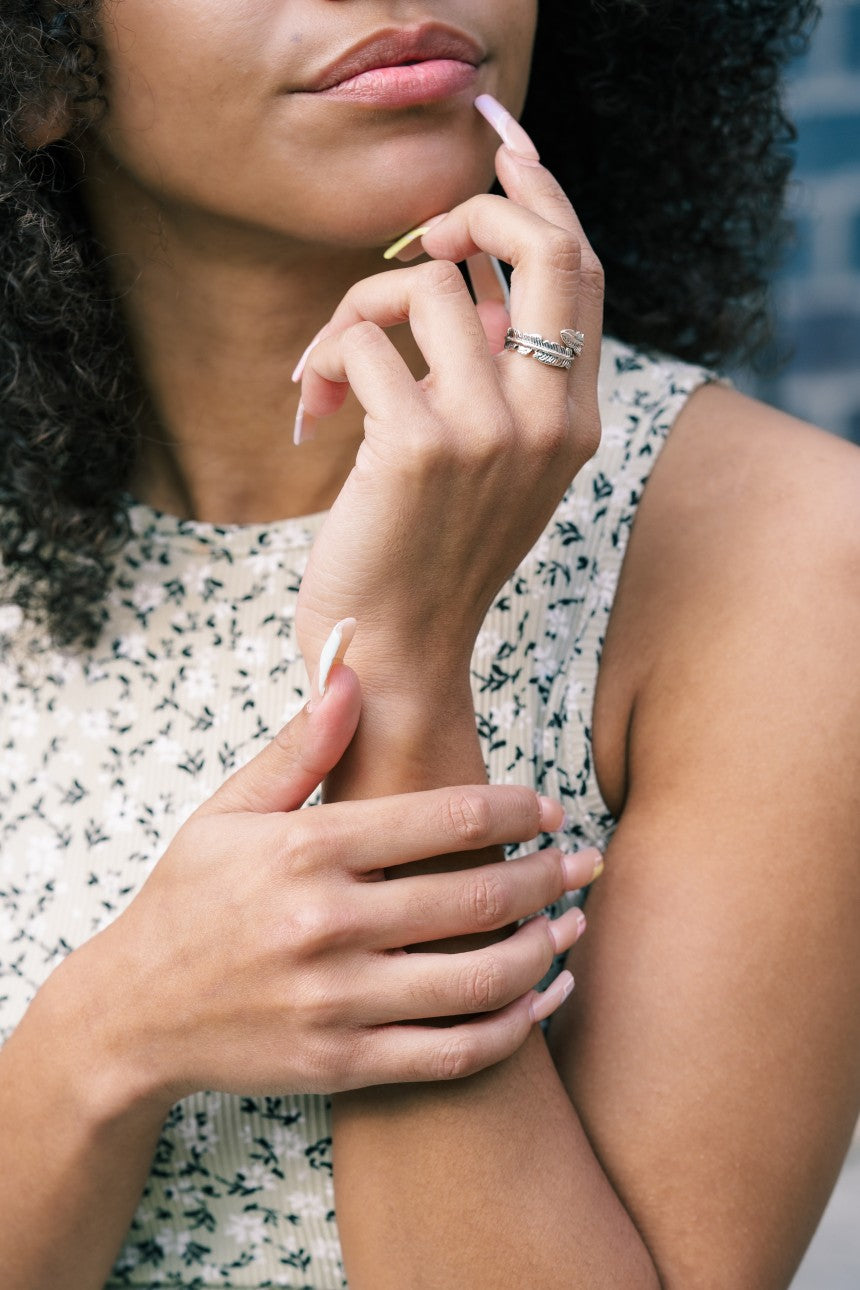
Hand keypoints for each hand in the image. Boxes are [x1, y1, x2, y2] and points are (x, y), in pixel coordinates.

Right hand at [71, 654, 594, 1108]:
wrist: (130, 1016)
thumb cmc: (186, 901)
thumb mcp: (227, 813)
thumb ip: (300, 747)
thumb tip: (351, 669)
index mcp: (307, 850)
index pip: (446, 818)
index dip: (516, 808)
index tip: (550, 807)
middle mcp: (327, 924)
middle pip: (477, 896)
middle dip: (548, 875)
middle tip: (587, 862)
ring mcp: (337, 1002)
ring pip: (478, 979)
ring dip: (544, 949)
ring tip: (574, 925)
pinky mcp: (343, 1065)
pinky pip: (453, 1052)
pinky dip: (514, 1028)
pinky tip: (543, 999)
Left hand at [294, 123, 603, 690]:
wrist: (398, 656)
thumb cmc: (426, 558)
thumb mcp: (488, 465)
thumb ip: (493, 374)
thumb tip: (458, 271)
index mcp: (572, 421)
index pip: (582, 274)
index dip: (544, 198)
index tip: (503, 150)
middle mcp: (548, 420)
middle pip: (545, 247)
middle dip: (476, 206)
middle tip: (421, 235)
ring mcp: (490, 433)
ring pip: (422, 285)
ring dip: (354, 310)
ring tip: (328, 372)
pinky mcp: (419, 448)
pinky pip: (362, 341)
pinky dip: (324, 360)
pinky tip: (311, 410)